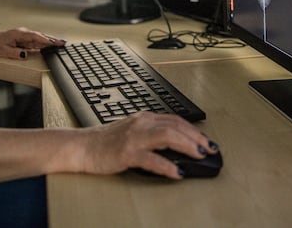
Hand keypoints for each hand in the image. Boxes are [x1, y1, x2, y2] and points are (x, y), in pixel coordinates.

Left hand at [0, 27, 64, 59]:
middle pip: (40, 36)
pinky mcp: (25, 40)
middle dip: (52, 39)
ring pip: (40, 38)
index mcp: (19, 34)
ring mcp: (25, 36)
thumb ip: (14, 53)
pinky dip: (45, 43)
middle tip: (63, 43)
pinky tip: (51, 45)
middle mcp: (23, 33)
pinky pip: (36, 41)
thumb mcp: (3, 51)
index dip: (44, 40)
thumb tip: (25, 54)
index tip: (53, 42)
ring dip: (50, 41)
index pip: (34, 36)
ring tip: (61, 44)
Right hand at [77, 112, 218, 178]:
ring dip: (187, 146)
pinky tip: (177, 172)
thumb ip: (152, 136)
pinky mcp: (126, 153)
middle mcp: (141, 124)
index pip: (175, 120)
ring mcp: (134, 137)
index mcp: (144, 118)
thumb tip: (177, 148)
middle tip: (210, 149)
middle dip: (196, 138)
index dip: (194, 131)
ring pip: (167, 136)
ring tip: (200, 156)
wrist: (82, 147)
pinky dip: (167, 165)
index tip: (207, 141)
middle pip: (175, 126)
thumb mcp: (133, 133)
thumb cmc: (106, 143)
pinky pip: (151, 158)